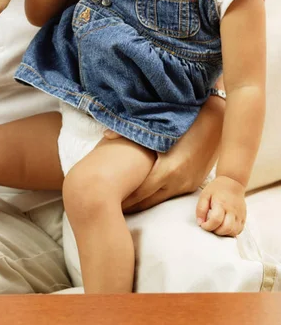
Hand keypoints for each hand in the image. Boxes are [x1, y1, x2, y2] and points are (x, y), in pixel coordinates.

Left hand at [105, 96, 223, 212]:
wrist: (219, 121)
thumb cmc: (187, 120)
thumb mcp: (161, 127)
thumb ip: (134, 133)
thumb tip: (106, 135)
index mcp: (169, 169)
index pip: (139, 192)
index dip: (123, 197)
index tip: (105, 198)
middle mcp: (178, 182)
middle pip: (147, 201)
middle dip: (128, 204)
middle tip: (108, 204)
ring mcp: (187, 184)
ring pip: (158, 200)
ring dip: (141, 202)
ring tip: (121, 203)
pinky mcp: (193, 183)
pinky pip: (170, 194)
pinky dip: (154, 196)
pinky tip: (142, 195)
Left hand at [196, 175, 245, 236]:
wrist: (233, 183)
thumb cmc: (217, 189)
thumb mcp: (205, 195)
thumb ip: (200, 209)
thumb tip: (200, 222)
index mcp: (221, 203)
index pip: (216, 220)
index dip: (208, 226)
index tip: (203, 225)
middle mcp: (232, 210)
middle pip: (226, 228)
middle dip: (216, 231)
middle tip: (210, 226)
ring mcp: (239, 214)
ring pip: (233, 231)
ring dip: (223, 233)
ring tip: (217, 226)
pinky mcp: (243, 217)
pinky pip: (239, 230)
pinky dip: (231, 232)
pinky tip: (224, 226)